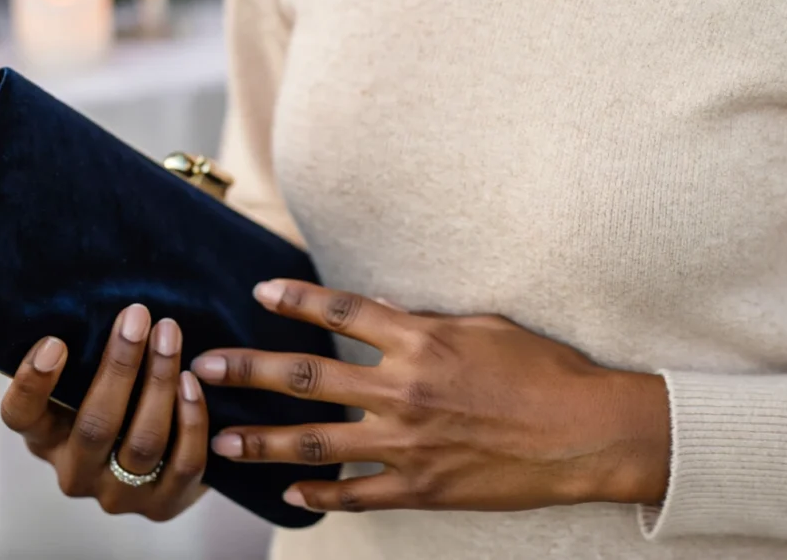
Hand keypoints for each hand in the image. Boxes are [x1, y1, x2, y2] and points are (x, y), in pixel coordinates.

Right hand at [0, 303, 208, 519]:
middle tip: (138, 315)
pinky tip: (192, 381)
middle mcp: (76, 473)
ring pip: (142, 441)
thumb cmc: (119, 398)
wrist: (162, 460)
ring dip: (159, 381)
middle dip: (120, 365)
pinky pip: (182, 462)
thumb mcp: (87, 379)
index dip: (32, 383)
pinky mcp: (163, 505)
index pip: (21, 417)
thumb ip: (84, 350)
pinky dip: (190, 419)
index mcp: (46, 438)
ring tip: (170, 334)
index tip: (54, 341)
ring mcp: (119, 495)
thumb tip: (90, 286)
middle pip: (95, 425)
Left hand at [191, 279, 670, 514]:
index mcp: (419, 340)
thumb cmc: (539, 368)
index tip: (260, 291)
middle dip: (250, 371)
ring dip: (264, 443)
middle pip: (309, 377)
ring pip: (317, 444)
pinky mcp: (422, 488)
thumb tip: (381, 314)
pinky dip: (321, 495)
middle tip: (205, 366)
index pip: (341, 310)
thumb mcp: (479, 325)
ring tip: (222, 441)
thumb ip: (422, 323)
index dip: (297, 299)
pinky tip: (291, 494)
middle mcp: (403, 390)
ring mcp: (409, 444)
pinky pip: (358, 495)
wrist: (581, 432)